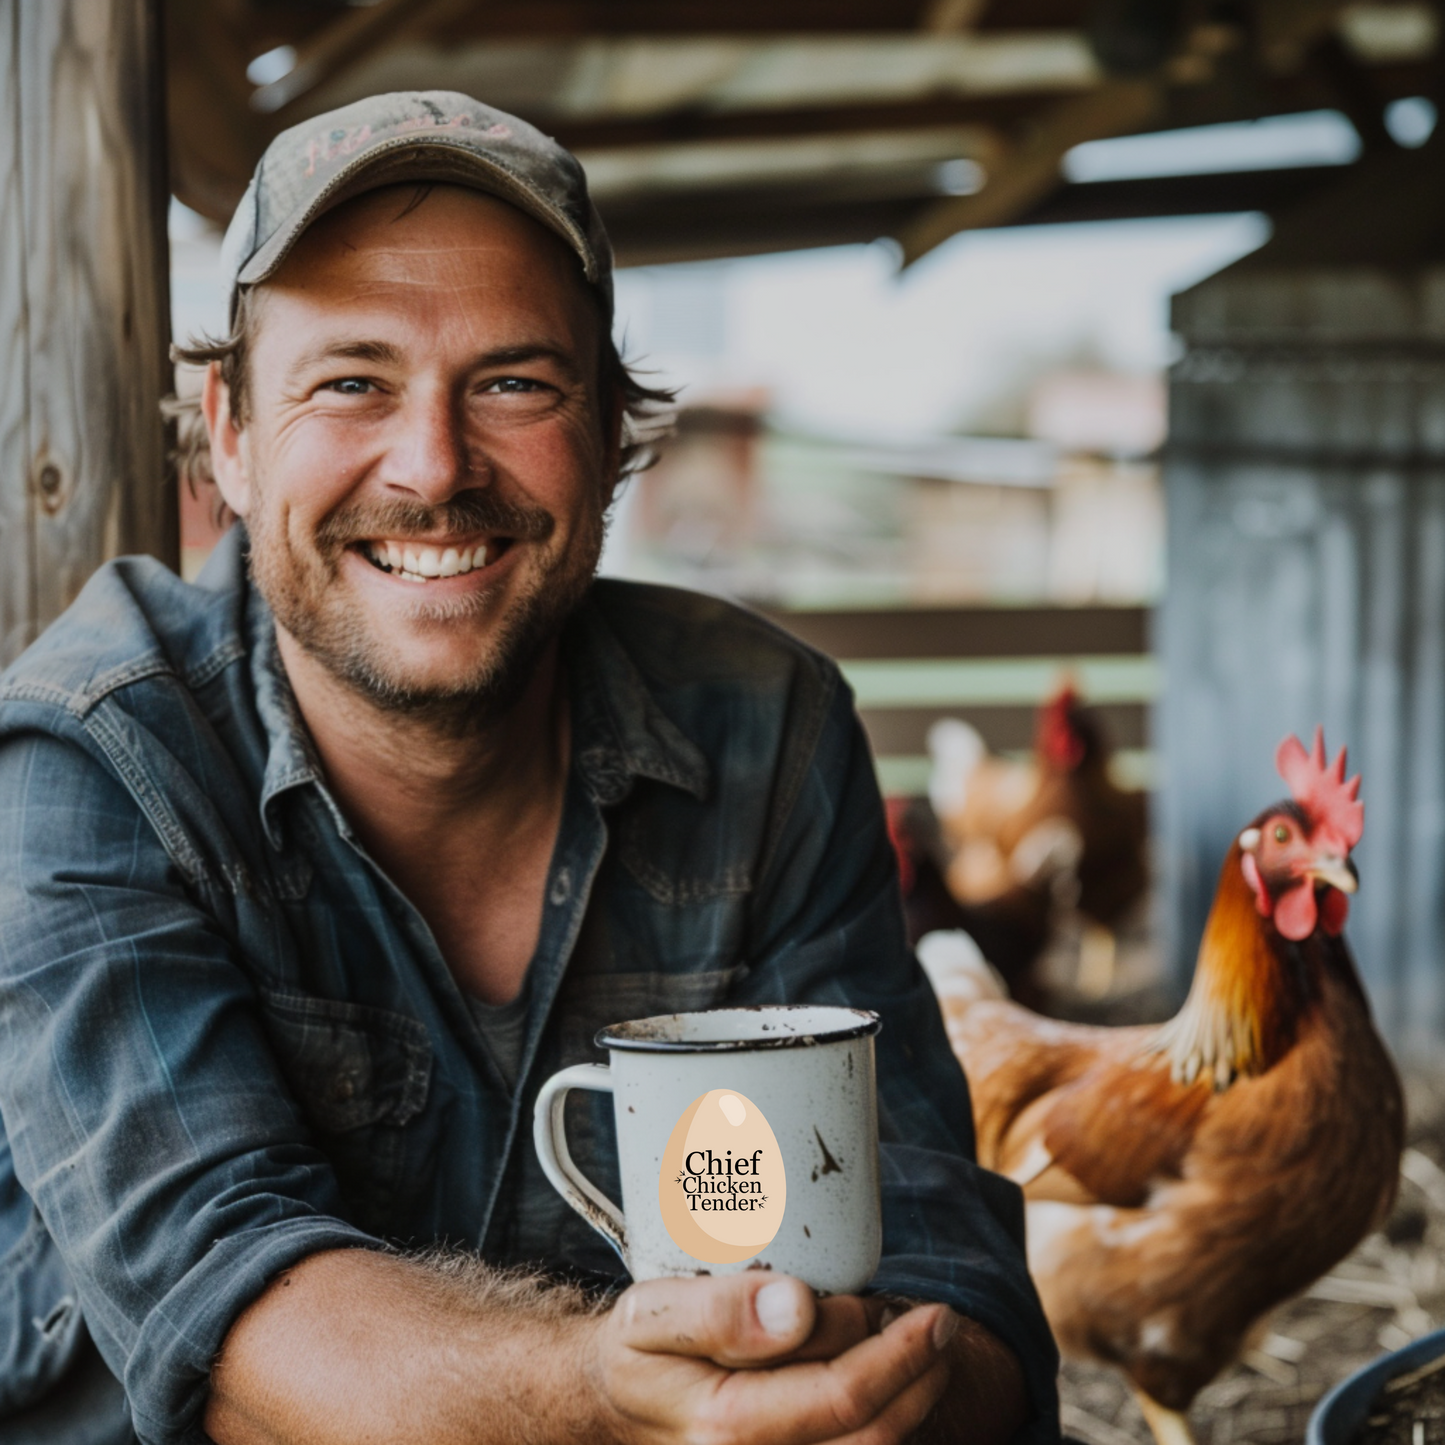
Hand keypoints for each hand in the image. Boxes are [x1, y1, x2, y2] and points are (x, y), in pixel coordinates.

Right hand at [583, 1271, 956, 1444]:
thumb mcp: (652, 1314)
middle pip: (870, 1435)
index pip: (840, 1399)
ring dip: (912, 1400)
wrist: (613, 1401)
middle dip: (917, 1376)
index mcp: (724, 1429)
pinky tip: (892, 1381)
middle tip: (935, 1321)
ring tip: (921, 1346)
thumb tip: (796, 1307)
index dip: (897, 1355)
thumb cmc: (637, 1351)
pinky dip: (885, 1421)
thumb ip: (719, 1311)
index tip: (930, 1311)